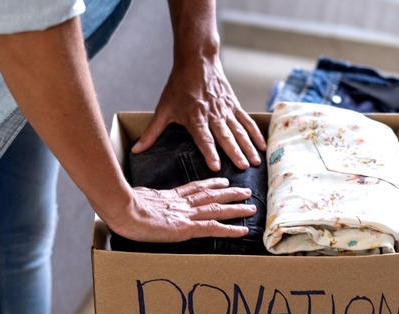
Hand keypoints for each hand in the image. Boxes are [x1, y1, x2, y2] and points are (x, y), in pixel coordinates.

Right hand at [108, 178, 255, 242]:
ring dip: (236, 208)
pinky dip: (230, 229)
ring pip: (217, 210)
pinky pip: (213, 228)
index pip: (194, 188)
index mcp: (169, 197)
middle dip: (230, 194)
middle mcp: (181, 204)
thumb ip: (141, 200)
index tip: (221, 182)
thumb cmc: (121, 205)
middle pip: (210, 196)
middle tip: (245, 191)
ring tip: (251, 207)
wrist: (122, 209)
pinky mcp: (186, 228)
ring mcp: (185, 215)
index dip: (210, 185)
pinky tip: (243, 230)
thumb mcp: (133, 198)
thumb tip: (135, 200)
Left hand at [131, 56, 265, 171]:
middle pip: (225, 136)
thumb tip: (137, 151)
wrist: (197, 61)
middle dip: (235, 152)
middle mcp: (212, 114)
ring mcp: (225, 110)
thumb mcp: (163, 109)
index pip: (203, 138)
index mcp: (194, 117)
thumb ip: (152, 132)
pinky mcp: (234, 105)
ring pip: (239, 131)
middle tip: (243, 167)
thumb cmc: (178, 86)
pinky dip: (255, 134)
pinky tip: (262, 146)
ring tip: (255, 162)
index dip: (209, 152)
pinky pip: (246, 121)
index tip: (216, 166)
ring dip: (248, 147)